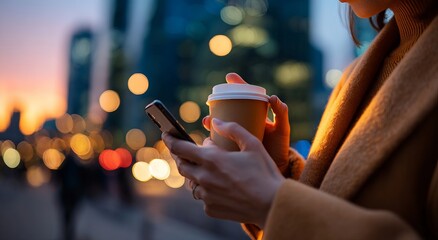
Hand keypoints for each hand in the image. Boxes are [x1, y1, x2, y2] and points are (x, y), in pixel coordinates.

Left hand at [162, 118, 284, 227]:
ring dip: (196, 173)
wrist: (273, 205)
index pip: (181, 148)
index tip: (166, 134)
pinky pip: (203, 197)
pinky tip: (220, 187)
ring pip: (192, 182)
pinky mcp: (211, 209)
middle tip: (186, 150)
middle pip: (182, 165)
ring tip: (208, 169)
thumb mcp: (253, 144)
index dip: (170, 139)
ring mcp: (206, 196)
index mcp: (212, 160)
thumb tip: (215, 121)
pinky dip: (207, 189)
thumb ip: (232, 129)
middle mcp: (204, 178)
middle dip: (181, 156)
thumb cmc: (264, 173)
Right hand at [203, 73, 290, 174]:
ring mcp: (236, 134)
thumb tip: (273, 97)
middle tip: (211, 103)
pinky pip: (218, 139)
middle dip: (217, 104)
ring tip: (208, 121)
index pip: (245, 95)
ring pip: (220, 123)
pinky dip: (211, 137)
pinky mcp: (231, 146)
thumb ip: (281, 114)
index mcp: (255, 114)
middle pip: (228, 108)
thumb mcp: (282, 130)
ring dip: (211, 120)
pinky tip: (206, 138)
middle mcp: (244, 122)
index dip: (237, 85)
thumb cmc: (280, 147)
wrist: (276, 168)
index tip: (230, 77)